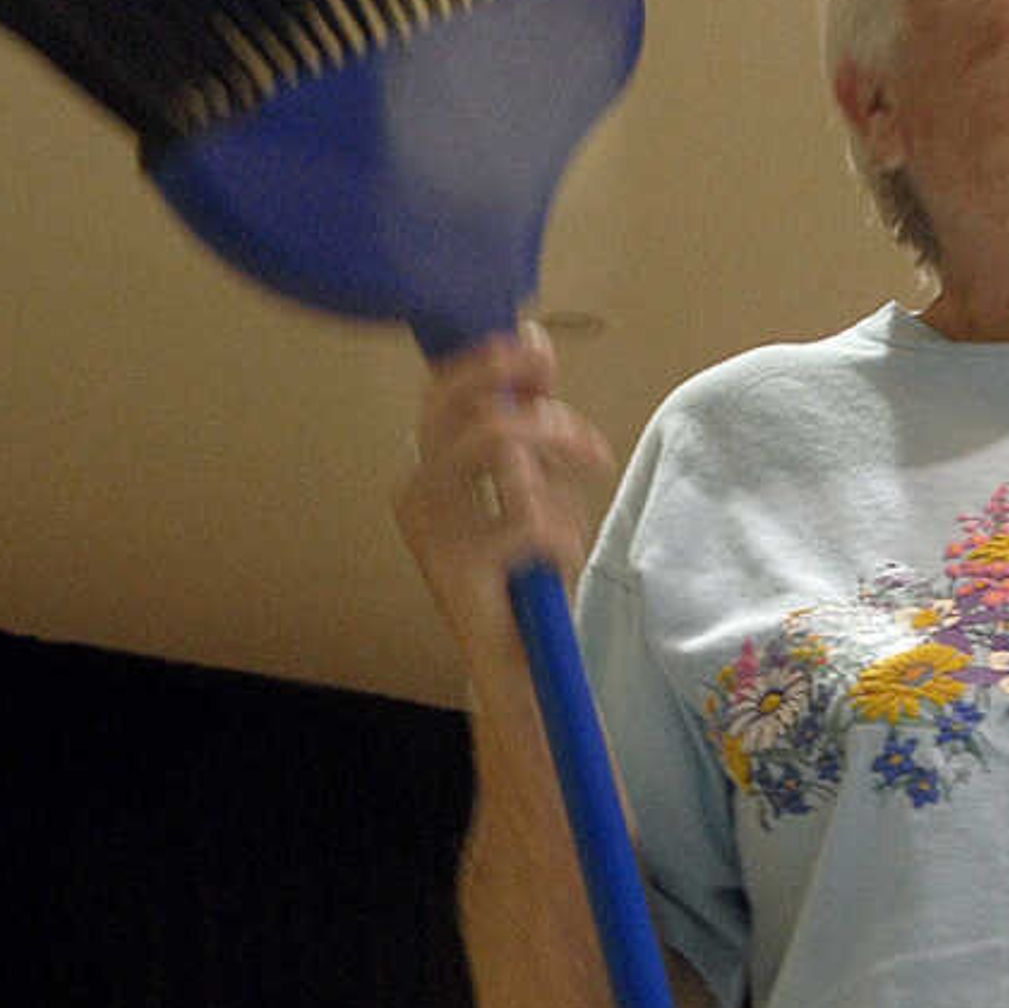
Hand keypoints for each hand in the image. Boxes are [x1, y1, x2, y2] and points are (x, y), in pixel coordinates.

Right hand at [389, 324, 618, 682]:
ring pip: (497, 443)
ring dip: (559, 448)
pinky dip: (562, 532)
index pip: (445, 391)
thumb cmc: (523, 574)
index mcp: (429, 470)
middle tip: (578, 414)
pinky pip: (527, 515)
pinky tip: (560, 560)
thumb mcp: (530, 486)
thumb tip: (532, 342)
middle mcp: (417, 493)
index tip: (540, 352)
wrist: (516, 666)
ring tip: (591, 472)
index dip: (494, 362)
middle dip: (529, 396)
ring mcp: (432, 531)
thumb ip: (527, 426)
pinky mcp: (457, 567)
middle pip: (465, 407)